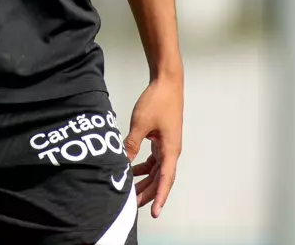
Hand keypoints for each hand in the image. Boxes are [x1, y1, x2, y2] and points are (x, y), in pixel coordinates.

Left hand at [124, 75, 182, 217]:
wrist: (167, 82)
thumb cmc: (158, 101)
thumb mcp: (140, 124)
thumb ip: (132, 144)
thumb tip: (123, 163)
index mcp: (170, 149)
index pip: (165, 180)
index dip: (159, 197)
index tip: (154, 212)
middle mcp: (171, 150)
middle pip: (161, 179)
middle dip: (148, 193)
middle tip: (133, 205)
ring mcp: (167, 145)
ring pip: (157, 171)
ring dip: (145, 181)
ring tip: (132, 192)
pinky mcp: (161, 139)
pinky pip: (154, 160)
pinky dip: (145, 168)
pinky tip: (133, 171)